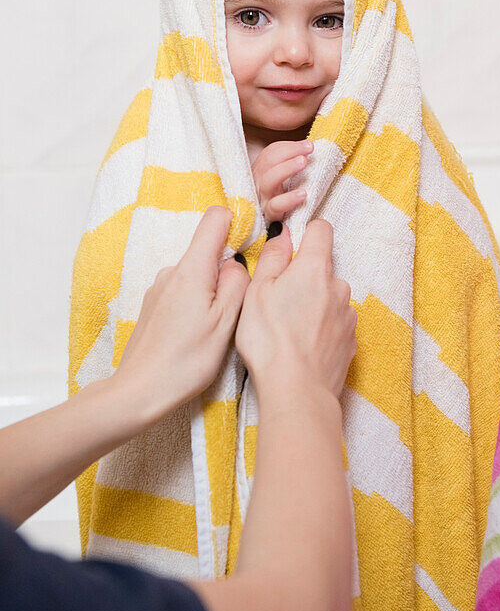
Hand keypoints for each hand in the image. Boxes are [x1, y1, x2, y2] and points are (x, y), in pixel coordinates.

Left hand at [115, 207, 248, 420]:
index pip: (215, 219)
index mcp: (192, 269)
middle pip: (209, 252)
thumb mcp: (226, 321)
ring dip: (212, 294)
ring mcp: (159, 288)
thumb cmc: (186, 361)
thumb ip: (239, 283)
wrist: (139, 391)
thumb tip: (238, 262)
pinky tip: (195, 337)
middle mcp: (171, 271)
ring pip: (198, 276)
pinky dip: (196, 307)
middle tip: (234, 312)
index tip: (249, 249)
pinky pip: (184, 293)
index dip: (237, 225)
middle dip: (228, 273)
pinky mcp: (154, 306)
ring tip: (213, 331)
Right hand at [235, 220, 356, 399]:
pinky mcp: (352, 340)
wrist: (297, 391)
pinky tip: (303, 345)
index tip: (291, 247)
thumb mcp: (257, 292)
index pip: (321, 230)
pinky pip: (336, 323)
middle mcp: (339, 286)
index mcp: (315, 268)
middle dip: (304, 278)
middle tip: (279, 301)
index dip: (305, 234)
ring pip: (330, 297)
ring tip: (290, 329)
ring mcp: (349, 315)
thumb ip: (272, 257)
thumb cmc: (270, 341)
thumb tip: (283, 234)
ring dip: (314, 304)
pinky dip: (322, 328)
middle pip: (323, 269)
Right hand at [252, 139, 312, 223]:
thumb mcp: (287, 181)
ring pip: (268, 181)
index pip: (270, 154)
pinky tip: (303, 194)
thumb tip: (311, 148)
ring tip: (304, 163)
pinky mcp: (269, 216)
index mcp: (263, 173)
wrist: (277, 234)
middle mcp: (259, 184)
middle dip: (288, 153)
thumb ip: (295, 164)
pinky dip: (289, 199)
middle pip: (267, 163)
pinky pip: (276, 206)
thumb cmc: (284, 202)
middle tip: (308, 149)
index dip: (289, 147)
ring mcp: (262, 200)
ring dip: (286, 168)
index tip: (309, 145)